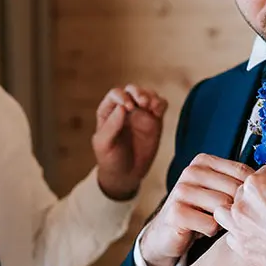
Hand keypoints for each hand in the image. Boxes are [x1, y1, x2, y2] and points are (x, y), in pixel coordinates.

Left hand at [93, 85, 167, 200]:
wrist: (126, 175)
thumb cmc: (110, 159)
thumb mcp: (105, 144)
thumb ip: (111, 126)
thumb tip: (123, 108)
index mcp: (109, 111)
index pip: (116, 95)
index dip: (122, 97)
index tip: (128, 108)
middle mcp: (125, 108)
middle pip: (132, 90)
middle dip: (138, 92)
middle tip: (143, 102)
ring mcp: (141, 113)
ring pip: (148, 95)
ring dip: (151, 96)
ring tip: (152, 106)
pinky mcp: (155, 120)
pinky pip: (160, 105)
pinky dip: (161, 104)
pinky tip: (158, 110)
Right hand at [141, 155, 254, 265]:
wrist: (168, 233)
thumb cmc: (201, 211)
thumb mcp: (218, 191)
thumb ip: (239, 182)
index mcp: (203, 161)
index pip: (241, 171)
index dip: (256, 189)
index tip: (263, 202)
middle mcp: (191, 172)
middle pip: (234, 189)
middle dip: (242, 208)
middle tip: (242, 219)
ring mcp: (181, 191)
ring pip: (223, 206)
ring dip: (227, 221)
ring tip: (223, 224)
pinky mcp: (175, 212)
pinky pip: (210, 224)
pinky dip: (213, 232)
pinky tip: (207, 231)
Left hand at [215, 165, 265, 265]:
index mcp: (258, 186)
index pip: (265, 172)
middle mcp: (243, 205)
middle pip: (246, 190)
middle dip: (262, 194)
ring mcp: (239, 228)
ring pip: (228, 211)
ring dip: (241, 211)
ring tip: (259, 216)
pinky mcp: (241, 248)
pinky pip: (232, 234)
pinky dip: (241, 232)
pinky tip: (256, 235)